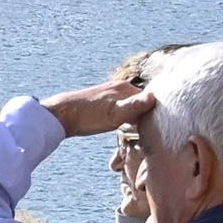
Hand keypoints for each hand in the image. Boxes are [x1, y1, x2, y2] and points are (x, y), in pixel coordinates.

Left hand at [38, 74, 154, 137]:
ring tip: (139, 133)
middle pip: (143, 103)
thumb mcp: (114, 114)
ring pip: (132, 107)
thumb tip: (154, 98)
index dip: (157, 114)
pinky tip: (124, 129)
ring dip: (137, 119)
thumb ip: (134, 106)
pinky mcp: (104, 102)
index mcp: (126, 88)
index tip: (161, 129)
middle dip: (148, 116)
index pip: (152, 100)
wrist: (62, 115)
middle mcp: (121, 88)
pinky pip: (123, 110)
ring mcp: (112, 94)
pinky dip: (126, 119)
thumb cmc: (88, 117)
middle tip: (151, 135)